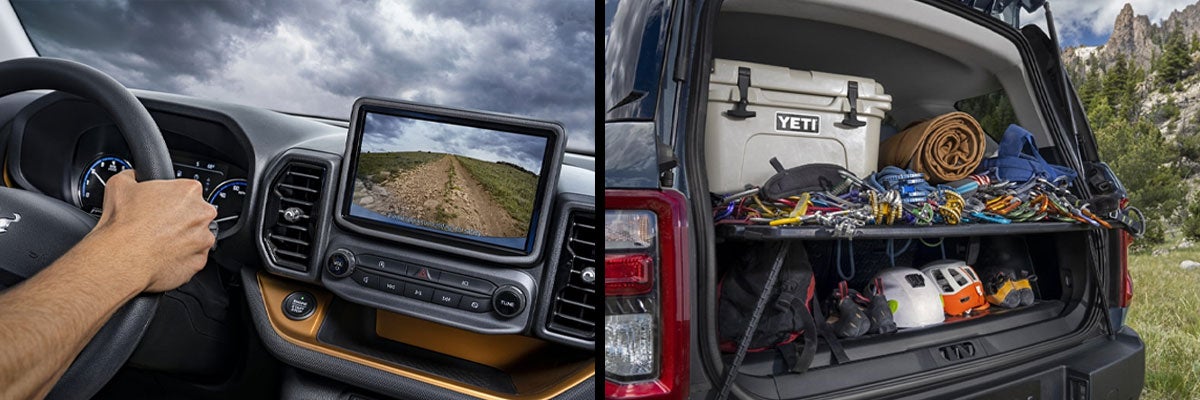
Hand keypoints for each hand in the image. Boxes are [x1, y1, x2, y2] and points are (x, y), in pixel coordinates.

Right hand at [89, 170, 216, 291]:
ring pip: (197, 236)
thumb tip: (134, 175)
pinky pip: (193, 257)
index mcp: (188, 191)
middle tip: (158, 224)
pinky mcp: (200, 261)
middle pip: (196, 213)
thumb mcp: (120, 184)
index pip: (187, 190)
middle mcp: (202, 214)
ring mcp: (204, 239)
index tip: (162, 205)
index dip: (172, 198)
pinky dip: (181, 257)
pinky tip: (163, 256)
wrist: (121, 257)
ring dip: (182, 238)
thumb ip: (133, 175)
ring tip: (159, 241)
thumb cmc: (123, 224)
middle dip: (180, 218)